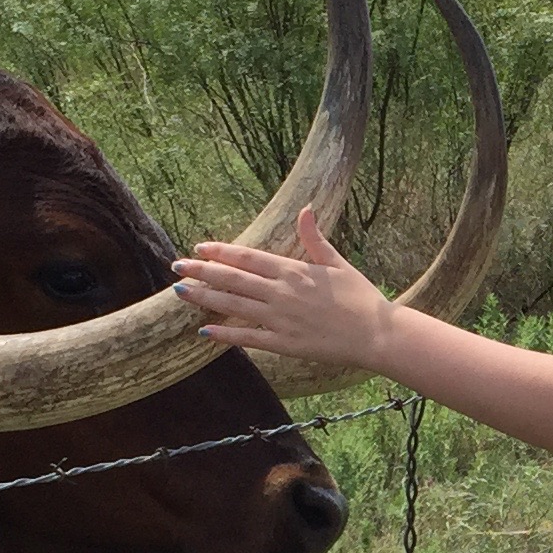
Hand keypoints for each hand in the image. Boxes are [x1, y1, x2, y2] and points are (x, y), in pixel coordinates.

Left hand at [171, 208, 393, 370]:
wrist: (376, 334)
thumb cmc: (360, 297)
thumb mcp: (338, 262)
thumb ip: (315, 238)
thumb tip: (305, 209)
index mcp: (293, 270)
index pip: (247, 257)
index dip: (220, 251)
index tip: (199, 247)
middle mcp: (282, 292)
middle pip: (233, 279)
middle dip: (202, 271)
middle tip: (176, 267)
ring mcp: (280, 319)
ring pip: (234, 306)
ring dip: (205, 298)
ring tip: (180, 293)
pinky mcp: (284, 343)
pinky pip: (248, 338)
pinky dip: (226, 334)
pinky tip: (205, 330)